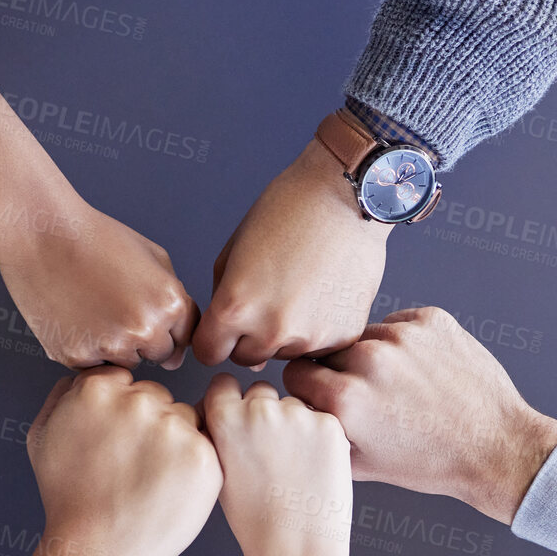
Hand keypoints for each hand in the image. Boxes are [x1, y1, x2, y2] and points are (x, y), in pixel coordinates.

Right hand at [0, 186, 198, 369]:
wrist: (43, 234)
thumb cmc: (96, 239)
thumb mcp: (154, 257)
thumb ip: (176, 301)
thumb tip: (178, 355)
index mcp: (170, 304)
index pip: (184, 338)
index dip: (165, 325)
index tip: (144, 308)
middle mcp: (145, 329)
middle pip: (158, 355)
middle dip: (143, 338)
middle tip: (116, 306)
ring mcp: (110, 347)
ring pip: (125, 363)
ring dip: (116, 347)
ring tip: (93, 309)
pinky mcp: (76, 356)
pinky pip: (92, 365)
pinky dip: (85, 348)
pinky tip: (74, 317)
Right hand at [26, 367, 223, 555]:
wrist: (97, 552)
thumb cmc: (68, 500)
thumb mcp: (42, 436)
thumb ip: (62, 395)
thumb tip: (84, 377)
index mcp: (97, 389)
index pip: (125, 381)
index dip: (121, 414)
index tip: (116, 441)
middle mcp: (138, 401)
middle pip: (157, 397)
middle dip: (150, 424)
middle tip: (133, 465)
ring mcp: (172, 427)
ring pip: (185, 418)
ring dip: (175, 442)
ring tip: (150, 479)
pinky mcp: (202, 455)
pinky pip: (206, 445)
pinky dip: (192, 465)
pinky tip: (169, 487)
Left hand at [191, 140, 390, 366]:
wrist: (347, 198)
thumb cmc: (287, 212)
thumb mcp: (233, 253)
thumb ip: (224, 302)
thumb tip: (236, 348)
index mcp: (236, 308)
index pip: (209, 353)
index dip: (215, 338)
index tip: (225, 326)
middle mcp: (272, 331)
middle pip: (246, 357)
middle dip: (250, 336)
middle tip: (269, 297)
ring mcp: (310, 338)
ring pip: (284, 353)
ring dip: (285, 333)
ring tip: (300, 290)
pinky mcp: (342, 335)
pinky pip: (318, 347)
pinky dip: (318, 328)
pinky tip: (323, 293)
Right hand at [202, 375, 356, 555]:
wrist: (296, 549)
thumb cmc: (256, 522)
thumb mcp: (220, 473)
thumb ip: (221, 435)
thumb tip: (227, 412)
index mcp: (224, 420)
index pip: (223, 385)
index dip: (231, 400)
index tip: (238, 414)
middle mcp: (259, 409)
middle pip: (261, 392)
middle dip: (264, 412)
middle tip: (272, 451)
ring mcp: (298, 414)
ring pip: (294, 406)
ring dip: (295, 425)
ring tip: (296, 468)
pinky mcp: (330, 424)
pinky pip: (321, 419)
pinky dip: (321, 438)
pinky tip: (315, 469)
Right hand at [283, 307, 556, 525]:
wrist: (496, 448)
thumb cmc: (430, 463)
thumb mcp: (361, 466)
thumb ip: (320, 433)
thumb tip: (295, 411)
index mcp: (346, 399)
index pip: (296, 374)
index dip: (308, 390)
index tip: (324, 399)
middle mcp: (370, 361)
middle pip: (328, 352)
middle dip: (338, 372)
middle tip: (368, 397)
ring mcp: (403, 337)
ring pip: (364, 336)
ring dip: (371, 355)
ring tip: (399, 386)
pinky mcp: (432, 320)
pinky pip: (398, 323)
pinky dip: (403, 344)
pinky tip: (421, 372)